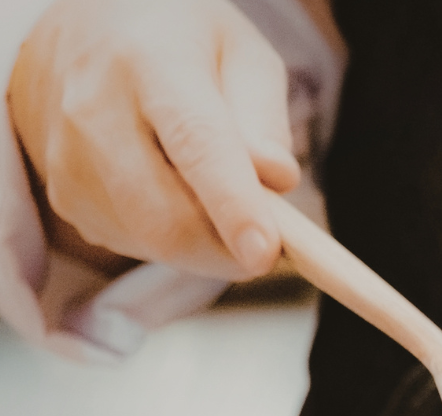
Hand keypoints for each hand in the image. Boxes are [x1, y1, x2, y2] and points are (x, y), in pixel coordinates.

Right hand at [9, 0, 298, 279]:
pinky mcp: (64, 197)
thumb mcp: (241, 54)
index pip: (197, 145)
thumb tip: (276, 179)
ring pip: (154, 242)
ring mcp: (68, 159)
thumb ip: (264, 117)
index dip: (233, 206)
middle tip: (271, 240)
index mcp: (149, 62)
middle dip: (231, 250)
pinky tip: (175, 191)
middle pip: (168, 218)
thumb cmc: (178, 43)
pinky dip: (175, 238)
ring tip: (215, 192)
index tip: (264, 253)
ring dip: (206, 242)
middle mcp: (94, 109)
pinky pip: (137, 244)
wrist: (81, 34)